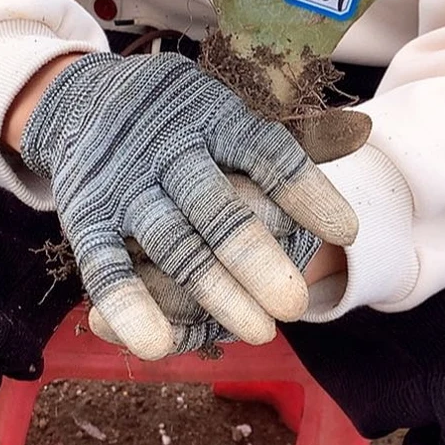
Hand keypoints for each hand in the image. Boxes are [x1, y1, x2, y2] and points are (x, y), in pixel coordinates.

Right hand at [17, 52, 357, 358]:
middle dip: (258, 258)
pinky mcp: (87, 215)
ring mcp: (126, 183)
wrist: (82, 98)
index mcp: (213, 116)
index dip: (307, 192)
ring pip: (173, 243)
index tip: (347, 231)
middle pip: (218, 207)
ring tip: (260, 332)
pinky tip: (160, 346)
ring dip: (214, 291)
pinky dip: (130, 305)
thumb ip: (279, 133)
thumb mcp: (224, 106)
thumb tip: (361, 133)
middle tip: (296, 305)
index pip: (268, 153)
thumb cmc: (179, 116)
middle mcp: (169, 148)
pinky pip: (105, 264)